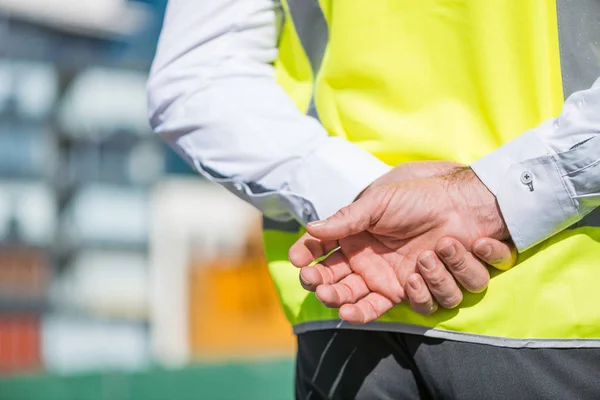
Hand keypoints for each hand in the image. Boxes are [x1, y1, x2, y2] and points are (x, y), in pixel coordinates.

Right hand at [290, 167, 509, 323]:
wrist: (459, 204)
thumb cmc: (416, 198)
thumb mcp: (378, 203)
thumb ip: (345, 219)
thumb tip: (310, 228)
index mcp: (353, 242)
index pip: (320, 256)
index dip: (307, 261)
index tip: (298, 262)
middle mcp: (367, 266)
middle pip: (338, 290)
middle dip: (329, 292)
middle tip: (323, 290)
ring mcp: (392, 281)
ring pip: (369, 306)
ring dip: (370, 298)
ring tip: (405, 270)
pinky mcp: (420, 290)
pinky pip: (415, 305)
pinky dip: (420, 293)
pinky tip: (419, 275)